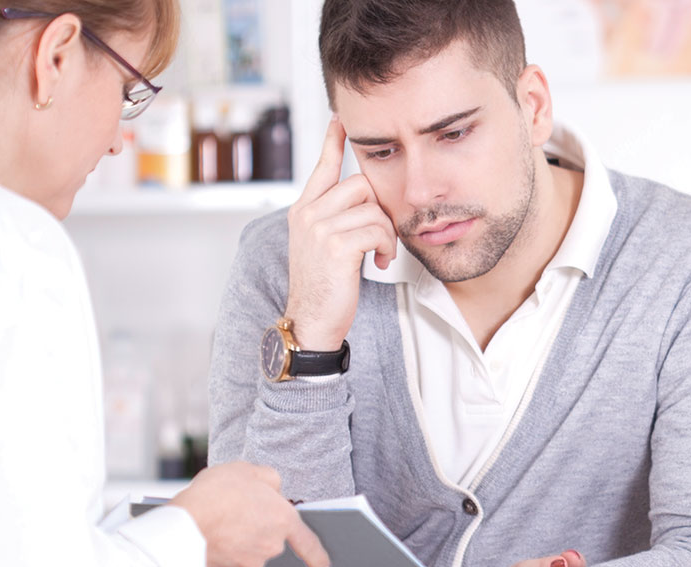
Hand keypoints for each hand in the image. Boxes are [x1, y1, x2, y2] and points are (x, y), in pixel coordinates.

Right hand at [167, 462, 331, 566]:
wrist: (182, 524)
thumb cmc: (214, 494)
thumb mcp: (246, 470)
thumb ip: (268, 479)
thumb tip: (273, 490)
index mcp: (283, 520)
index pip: (308, 542)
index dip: (317, 556)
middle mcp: (270, 546)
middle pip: (270, 537)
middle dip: (258, 525)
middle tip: (236, 508)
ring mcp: (249, 562)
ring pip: (250, 549)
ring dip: (240, 538)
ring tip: (218, 520)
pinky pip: (231, 559)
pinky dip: (224, 549)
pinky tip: (210, 533)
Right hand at [284, 117, 398, 350]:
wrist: (311, 322)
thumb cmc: (324, 288)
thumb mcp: (322, 246)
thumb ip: (334, 218)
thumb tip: (365, 199)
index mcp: (303, 210)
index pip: (322, 167)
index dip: (333, 142)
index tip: (339, 120)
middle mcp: (307, 214)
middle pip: (361, 184)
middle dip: (380, 209)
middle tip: (381, 236)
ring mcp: (319, 228)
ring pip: (373, 207)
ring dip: (387, 232)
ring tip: (380, 253)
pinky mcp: (336, 246)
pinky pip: (378, 229)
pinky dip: (387, 246)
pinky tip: (380, 262)